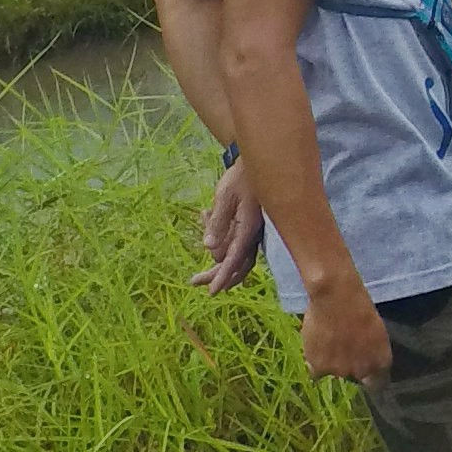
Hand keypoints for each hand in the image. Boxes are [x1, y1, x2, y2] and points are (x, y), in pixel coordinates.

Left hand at [188, 165, 263, 292]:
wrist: (258, 160)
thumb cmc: (240, 177)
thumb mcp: (225, 197)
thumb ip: (218, 223)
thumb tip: (208, 247)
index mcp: (248, 228)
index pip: (234, 259)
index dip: (223, 276)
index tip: (212, 292)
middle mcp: (252, 233)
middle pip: (237, 264)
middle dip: (216, 274)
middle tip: (194, 281)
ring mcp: (251, 230)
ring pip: (235, 255)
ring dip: (216, 259)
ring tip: (199, 250)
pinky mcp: (248, 225)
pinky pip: (233, 240)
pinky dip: (218, 238)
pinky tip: (205, 213)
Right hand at [298, 276, 391, 384]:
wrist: (335, 298)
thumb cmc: (360, 307)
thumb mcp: (376, 332)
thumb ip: (372, 352)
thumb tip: (365, 362)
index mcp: (381, 361)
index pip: (378, 383)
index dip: (371, 379)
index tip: (366, 374)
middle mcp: (363, 370)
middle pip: (354, 377)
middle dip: (349, 365)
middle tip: (343, 346)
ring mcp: (340, 371)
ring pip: (334, 372)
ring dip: (331, 362)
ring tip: (329, 341)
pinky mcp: (319, 368)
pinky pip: (316, 371)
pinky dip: (315, 361)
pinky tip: (317, 345)